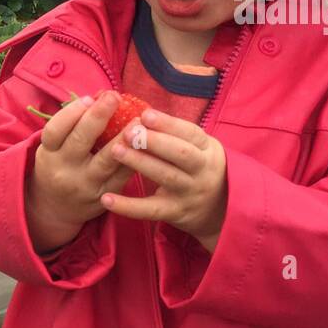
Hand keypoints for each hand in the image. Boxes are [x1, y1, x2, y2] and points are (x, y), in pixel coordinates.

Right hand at [25, 90, 138, 248]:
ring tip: (138, 119)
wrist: (56, 209)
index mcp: (48, 154)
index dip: (71, 113)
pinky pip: (123, 175)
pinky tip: (146, 142)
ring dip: (123, 138)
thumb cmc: (59, 166)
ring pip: (106, 160)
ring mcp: (86, 185)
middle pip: (80, 141)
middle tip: (113, 97)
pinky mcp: (105, 197)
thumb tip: (100, 97)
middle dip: (98, 117)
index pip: (55, 131)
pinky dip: (135, 157)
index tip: (89, 98)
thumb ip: (71, 127)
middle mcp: (64, 170)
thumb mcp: (54, 148)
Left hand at [99, 107, 227, 251]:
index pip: (190, 133)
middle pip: (181, 154)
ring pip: (166, 177)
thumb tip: (139, 115)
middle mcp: (202, 171)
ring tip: (115, 150)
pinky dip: (127, 206)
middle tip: (129, 132)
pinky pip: (149, 210)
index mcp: (207, 149)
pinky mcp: (175, 213)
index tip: (145, 115)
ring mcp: (189, 193)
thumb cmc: (197, 170)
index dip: (168, 124)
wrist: (221, 211)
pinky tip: (106, 198)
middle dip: (154, 141)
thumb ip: (175, 135)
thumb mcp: (198, 149)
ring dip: (140, 162)